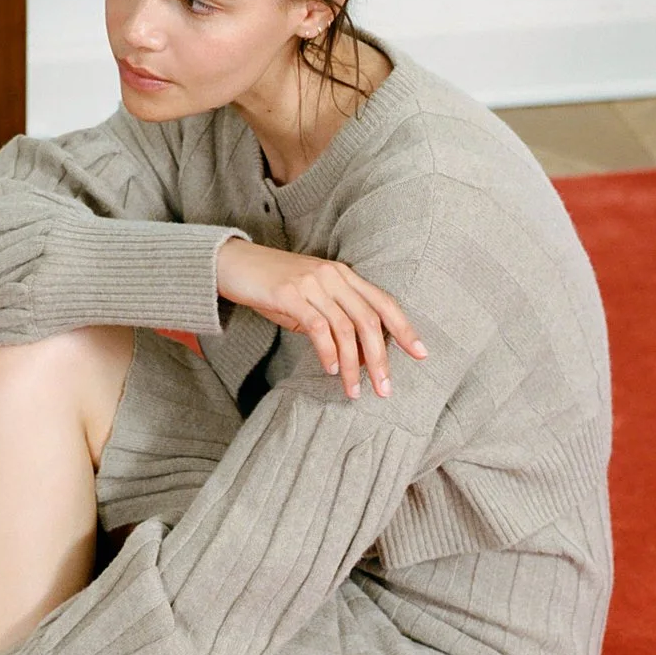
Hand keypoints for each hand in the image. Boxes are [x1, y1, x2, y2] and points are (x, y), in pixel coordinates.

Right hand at [216, 237, 427, 400]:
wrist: (234, 263)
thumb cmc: (272, 286)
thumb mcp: (310, 297)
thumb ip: (333, 317)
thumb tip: (357, 353)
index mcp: (343, 275)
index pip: (383, 302)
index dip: (405, 328)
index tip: (421, 354)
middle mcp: (333, 275)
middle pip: (369, 319)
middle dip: (382, 358)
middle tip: (386, 388)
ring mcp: (312, 283)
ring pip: (345, 328)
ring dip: (354, 365)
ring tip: (355, 391)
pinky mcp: (289, 293)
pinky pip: (317, 327)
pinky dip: (328, 352)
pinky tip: (331, 370)